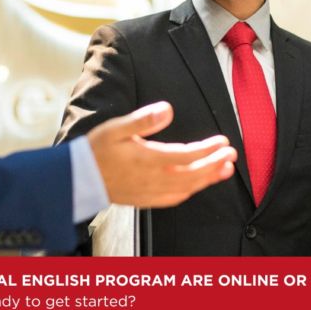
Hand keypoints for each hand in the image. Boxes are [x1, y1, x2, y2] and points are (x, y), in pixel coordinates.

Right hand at [88, 101, 236, 206]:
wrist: (78, 179)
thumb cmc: (96, 150)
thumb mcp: (116, 128)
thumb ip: (143, 119)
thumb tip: (168, 109)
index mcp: (148, 159)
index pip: (187, 155)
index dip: (207, 149)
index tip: (223, 142)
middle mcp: (153, 178)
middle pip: (193, 174)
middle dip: (215, 164)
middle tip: (232, 155)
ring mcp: (150, 191)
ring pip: (187, 188)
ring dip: (208, 178)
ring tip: (225, 169)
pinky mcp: (146, 199)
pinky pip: (174, 198)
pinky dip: (190, 191)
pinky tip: (197, 185)